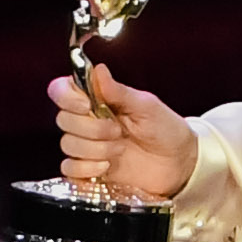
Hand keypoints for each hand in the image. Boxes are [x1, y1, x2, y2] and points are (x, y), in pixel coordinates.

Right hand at [47, 62, 197, 204]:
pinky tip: (106, 167)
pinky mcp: (89, 170)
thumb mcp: (147, 106)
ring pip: (68, 145)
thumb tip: (98, 70)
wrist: (180, 163)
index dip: (67, 97)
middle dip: (92, 128)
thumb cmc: (166, 129)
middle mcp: (88, 122)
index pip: (61, 91)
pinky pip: (69, 169)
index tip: (86, 104)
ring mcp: (88, 147)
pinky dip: (85, 168)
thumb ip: (119, 92)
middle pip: (63, 120)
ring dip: (95, 149)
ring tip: (119, 149)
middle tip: (118, 131)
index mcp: (98, 100)